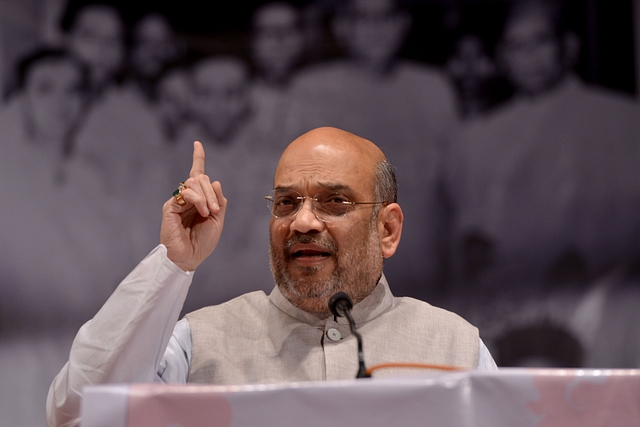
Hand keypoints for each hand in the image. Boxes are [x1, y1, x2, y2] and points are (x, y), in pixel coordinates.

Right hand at [160, 141, 226, 270]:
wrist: (189, 258)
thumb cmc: (202, 242)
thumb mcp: (217, 221)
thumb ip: (219, 202)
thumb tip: (215, 181)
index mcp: (199, 200)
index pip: (197, 175)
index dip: (197, 158)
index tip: (197, 144)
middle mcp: (187, 198)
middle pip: (200, 179)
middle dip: (212, 192)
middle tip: (214, 210)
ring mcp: (178, 201)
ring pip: (194, 183)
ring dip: (206, 196)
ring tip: (208, 213)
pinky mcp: (170, 207)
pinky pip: (186, 193)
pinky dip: (197, 199)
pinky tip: (201, 211)